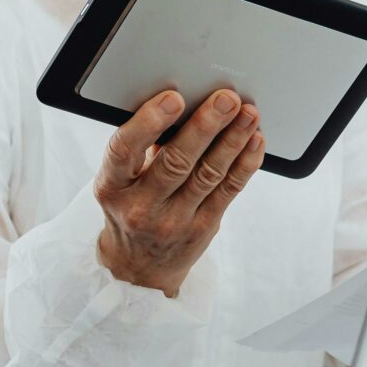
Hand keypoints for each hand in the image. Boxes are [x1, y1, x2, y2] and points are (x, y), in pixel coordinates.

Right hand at [94, 88, 265, 296]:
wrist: (139, 268)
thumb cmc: (129, 208)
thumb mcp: (119, 182)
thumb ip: (142, 149)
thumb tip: (182, 106)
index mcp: (112, 187)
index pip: (124, 150)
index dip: (149, 122)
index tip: (174, 98)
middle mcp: (141, 206)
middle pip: (176, 162)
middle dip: (205, 126)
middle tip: (226, 99)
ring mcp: (174, 221)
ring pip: (208, 174)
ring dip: (232, 140)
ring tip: (248, 114)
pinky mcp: (203, 228)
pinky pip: (228, 191)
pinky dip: (244, 163)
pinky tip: (254, 141)